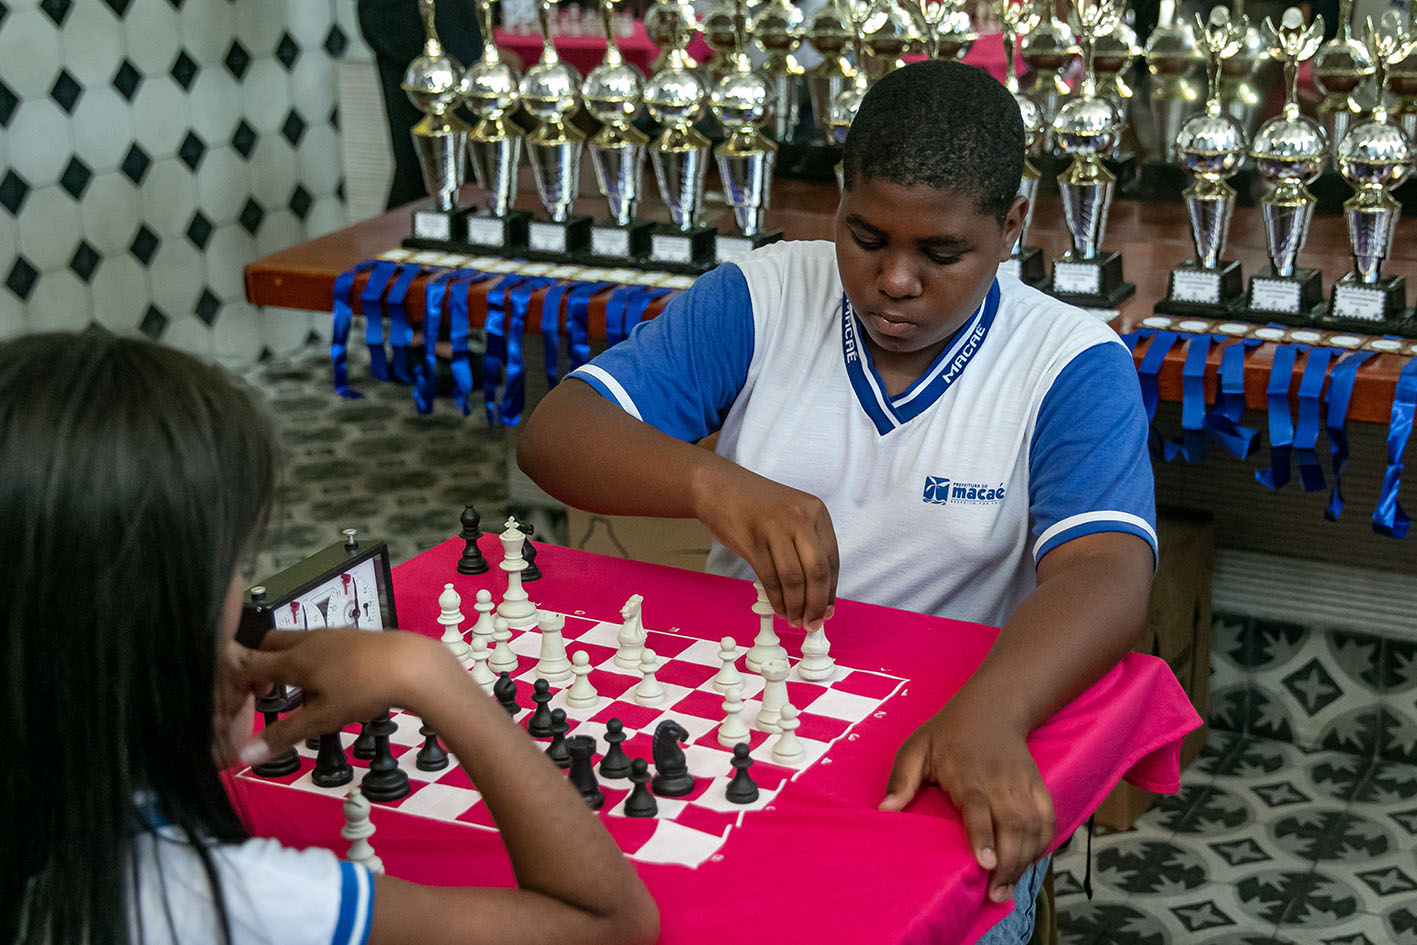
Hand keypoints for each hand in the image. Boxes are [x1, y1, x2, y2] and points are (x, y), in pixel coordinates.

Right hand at [231, 629, 466, 766]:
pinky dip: (315, 662)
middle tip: (265, 693)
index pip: (250, 663)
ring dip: (289, 664)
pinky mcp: (355, 637)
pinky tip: (333, 686)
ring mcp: (334, 635)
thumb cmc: (364, 689)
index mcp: (295, 659)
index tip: (233, 701)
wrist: (412, 664)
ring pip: (298, 643)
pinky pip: (323, 645)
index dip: (235, 681)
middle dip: (260, 665)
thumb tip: (245, 755)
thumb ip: (284, 734)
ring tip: (301, 695)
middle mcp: (310, 640)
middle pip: (271, 644)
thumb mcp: (322, 718)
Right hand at [691, 462, 839, 627]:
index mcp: (816, 511)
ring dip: (795, 606)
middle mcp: (800, 517)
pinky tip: (779, 607)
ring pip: (793, 578)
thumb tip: (820, 595)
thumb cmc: (756, 507)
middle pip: (817, 571)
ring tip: (794, 619)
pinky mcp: (751, 539)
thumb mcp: (791, 517)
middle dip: (816, 604)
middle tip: (812, 623)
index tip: (827, 611)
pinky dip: (776, 599)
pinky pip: (769, 578)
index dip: (830, 591)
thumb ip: (807, 548)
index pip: (832, 559)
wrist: (718, 487)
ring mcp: (774, 527)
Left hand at [879, 701, 1054, 903]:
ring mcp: (1022, 783)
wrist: (993, 708)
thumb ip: (901, 779)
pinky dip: (1043, 844)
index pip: (978, 806)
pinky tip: (1028, 864)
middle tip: (996, 894)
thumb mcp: (916, 747)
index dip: (983, 835)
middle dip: (1009, 863)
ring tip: (1008, 889)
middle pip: (1012, 824)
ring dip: (1025, 861)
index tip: (986, 863)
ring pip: (1033, 826)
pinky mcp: (1039, 786)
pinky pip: (1048, 819)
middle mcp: (999, 780)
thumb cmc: (947, 733)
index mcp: (967, 772)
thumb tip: (885, 809)